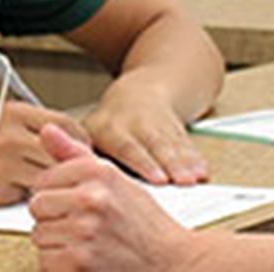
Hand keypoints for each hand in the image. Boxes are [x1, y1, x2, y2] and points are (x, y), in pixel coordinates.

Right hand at [0, 99, 91, 208]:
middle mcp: (15, 136)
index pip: (66, 124)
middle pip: (65, 154)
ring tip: (43, 185)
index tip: (78, 149)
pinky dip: (26, 196)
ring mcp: (7, 165)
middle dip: (70, 165)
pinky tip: (15, 192)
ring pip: (50, 177)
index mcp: (13, 111)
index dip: (77, 139)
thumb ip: (16, 120)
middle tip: (70, 174)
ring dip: (49, 182)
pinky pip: (27, 196)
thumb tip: (46, 131)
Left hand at [30, 125, 212, 271]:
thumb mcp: (114, 178)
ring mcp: (84, 229)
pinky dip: (62, 265)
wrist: (170, 259)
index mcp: (96, 172)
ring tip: (87, 243)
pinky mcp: (80, 261)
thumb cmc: (144, 222)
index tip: (76, 205)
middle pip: (37, 207)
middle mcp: (90, 197)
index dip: (56, 196)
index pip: (43, 180)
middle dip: (54, 218)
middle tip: (83, 226)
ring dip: (58, 243)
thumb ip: (75, 154)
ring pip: (39, 235)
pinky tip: (85, 259)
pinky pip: (47, 260)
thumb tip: (46, 130)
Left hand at [83, 80, 207, 184]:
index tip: (155, 179)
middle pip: (155, 144)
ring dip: (186, 162)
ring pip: (174, 144)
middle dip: (169, 163)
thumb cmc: (109, 125)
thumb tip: (70, 182)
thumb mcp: (88, 131)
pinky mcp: (178, 129)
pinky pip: (187, 143)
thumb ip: (81, 156)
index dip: (142, 161)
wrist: (142, 91)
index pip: (126, 145)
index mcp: (109, 126)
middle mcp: (136, 123)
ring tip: (196, 178)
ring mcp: (160, 125)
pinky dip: (196, 158)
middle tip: (180, 181)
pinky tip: (203, 172)